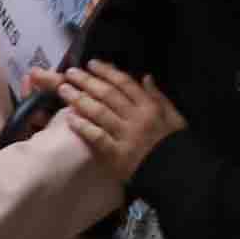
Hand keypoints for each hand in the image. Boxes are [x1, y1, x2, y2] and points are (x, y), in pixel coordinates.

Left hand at [44, 61, 187, 177]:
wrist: (174, 175)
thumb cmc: (173, 145)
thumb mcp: (174, 117)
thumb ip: (159, 96)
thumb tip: (146, 77)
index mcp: (149, 107)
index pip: (125, 83)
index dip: (106, 72)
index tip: (91, 63)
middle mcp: (136, 118)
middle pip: (108, 95)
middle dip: (88, 82)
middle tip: (71, 73)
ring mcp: (126, 136)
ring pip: (100, 112)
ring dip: (80, 100)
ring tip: (64, 90)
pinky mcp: (117, 155)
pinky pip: (98, 137)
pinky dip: (83, 127)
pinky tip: (70, 119)